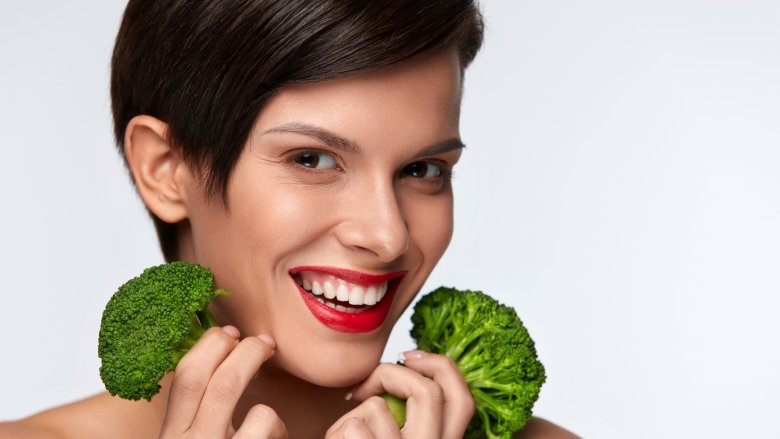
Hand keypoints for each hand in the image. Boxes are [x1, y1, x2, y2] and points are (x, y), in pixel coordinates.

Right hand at [158, 326, 287, 438]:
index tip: (230, 332)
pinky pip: (266, 427)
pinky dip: (278, 428)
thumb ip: (196, 414)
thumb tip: (223, 357)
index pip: (185, 377)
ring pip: (248, 405)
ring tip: (266, 412)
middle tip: (264, 342)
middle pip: (218, 380)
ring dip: (265, 402)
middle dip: (245, 351)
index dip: (209, 346)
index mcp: (172, 434)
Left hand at [326, 351, 473, 438]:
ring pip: (377, 408)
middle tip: (369, 384)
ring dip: (352, 415)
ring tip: (347, 435)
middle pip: (428, 391)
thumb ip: (413, 418)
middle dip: (391, 373)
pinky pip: (352, 427)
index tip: (409, 357)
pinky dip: (337, 431)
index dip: (439, 366)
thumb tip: (406, 369)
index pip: (463, 399)